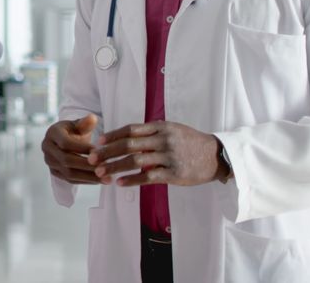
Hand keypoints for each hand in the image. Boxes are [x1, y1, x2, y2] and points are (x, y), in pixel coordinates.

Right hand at [41, 114, 101, 184]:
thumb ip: (85, 123)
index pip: (65, 143)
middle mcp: (47, 148)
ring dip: (89, 177)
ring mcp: (49, 162)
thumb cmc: (74, 131)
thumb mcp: (79, 124)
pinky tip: (100, 180)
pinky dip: (86, 181)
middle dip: (87, 165)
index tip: (99, 152)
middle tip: (105, 167)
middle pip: (66, 160)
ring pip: (68, 173)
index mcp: (52, 133)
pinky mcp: (55, 173)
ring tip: (106, 178)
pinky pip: (70, 180)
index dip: (82, 148)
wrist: (65, 140)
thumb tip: (92, 118)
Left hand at [88, 121, 223, 186]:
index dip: (113, 135)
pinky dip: (132, 180)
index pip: (131, 129)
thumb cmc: (190, 142)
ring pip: (136, 161)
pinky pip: (148, 177)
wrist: (216, 156)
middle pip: (129, 144)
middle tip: (93, 158)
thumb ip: (151, 133)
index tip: (99, 142)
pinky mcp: (174, 174)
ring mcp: (169, 156)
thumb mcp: (172, 130)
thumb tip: (126, 138)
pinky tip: (120, 183)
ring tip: (102, 173)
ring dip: (116, 167)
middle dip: (108, 152)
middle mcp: (164, 139)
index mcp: (161, 126)